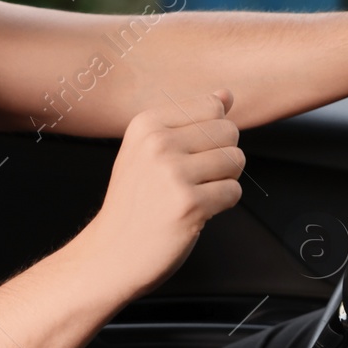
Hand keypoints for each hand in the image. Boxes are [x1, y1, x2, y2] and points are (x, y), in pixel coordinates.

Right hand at [83, 90, 243, 297]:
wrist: (112, 253)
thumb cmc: (135, 202)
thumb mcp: (150, 151)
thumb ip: (190, 120)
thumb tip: (227, 94)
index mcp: (146, 124)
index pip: (212, 106)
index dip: (212, 134)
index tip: (188, 155)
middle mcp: (157, 143)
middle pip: (229, 131)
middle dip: (222, 156)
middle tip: (195, 178)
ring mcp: (172, 174)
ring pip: (235, 160)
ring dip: (224, 181)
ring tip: (195, 194)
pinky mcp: (189, 204)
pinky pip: (234, 191)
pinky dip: (222, 204)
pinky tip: (196, 211)